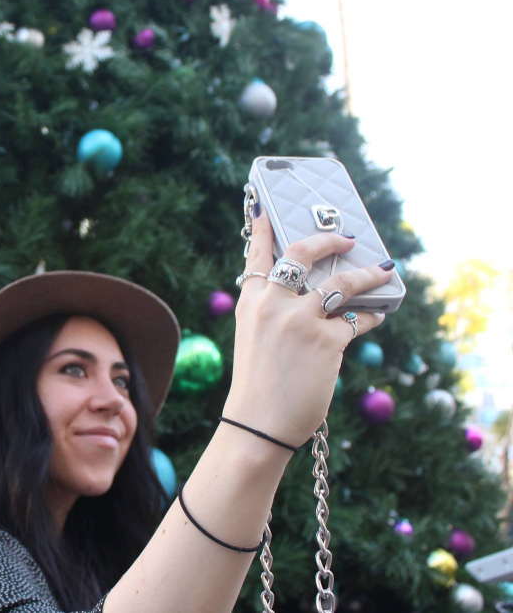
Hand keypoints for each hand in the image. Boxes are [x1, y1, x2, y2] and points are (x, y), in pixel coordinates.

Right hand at [222, 204, 393, 448]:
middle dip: (329, 240)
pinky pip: (357, 320)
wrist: (258, 423)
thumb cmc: (259, 385)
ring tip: (383, 271)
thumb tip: (316, 295)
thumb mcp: (256, 338)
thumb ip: (275, 312)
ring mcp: (300, 320)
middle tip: (347, 239)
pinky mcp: (326, 341)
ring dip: (368, 275)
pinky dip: (369, 318)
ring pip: (342, 283)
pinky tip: (376, 316)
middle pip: (304, 253)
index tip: (268, 211)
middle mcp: (273, 303)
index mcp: (251, 303)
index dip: (264, 230)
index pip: (258, 255)